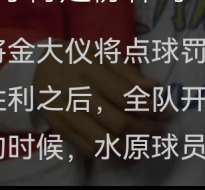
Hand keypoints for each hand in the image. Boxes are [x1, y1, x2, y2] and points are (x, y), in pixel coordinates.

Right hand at [34, 55, 168, 156]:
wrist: (38, 68)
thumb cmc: (77, 57)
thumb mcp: (101, 52)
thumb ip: (128, 70)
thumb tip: (154, 86)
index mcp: (91, 70)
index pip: (126, 96)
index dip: (150, 107)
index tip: (166, 111)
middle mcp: (79, 94)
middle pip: (118, 123)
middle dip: (145, 130)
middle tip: (160, 129)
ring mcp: (69, 115)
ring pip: (105, 141)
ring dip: (131, 146)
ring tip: (146, 142)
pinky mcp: (62, 129)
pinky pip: (90, 148)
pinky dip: (111, 151)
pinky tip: (125, 146)